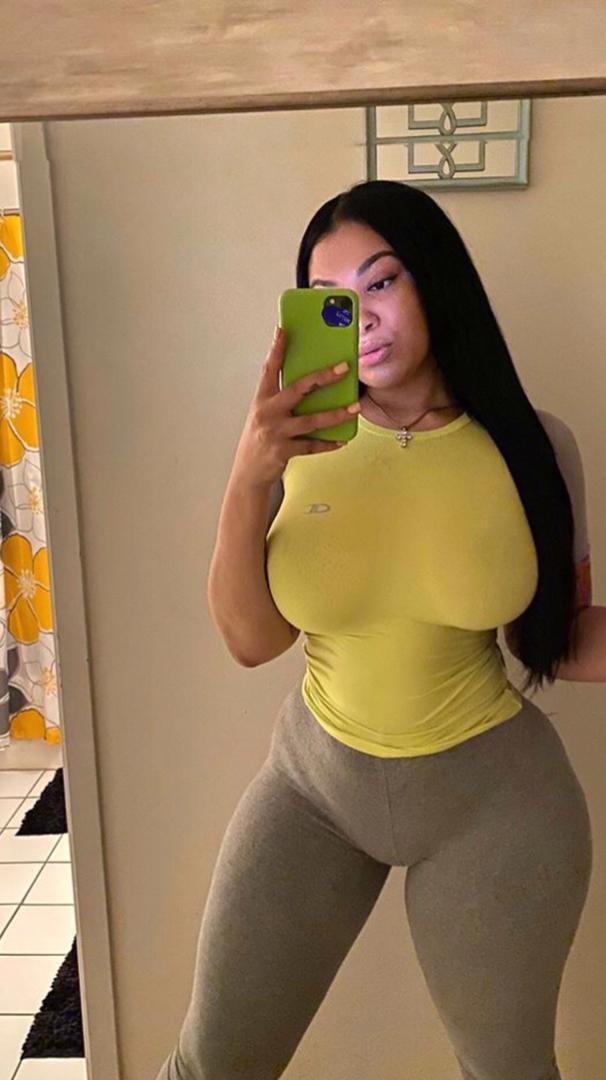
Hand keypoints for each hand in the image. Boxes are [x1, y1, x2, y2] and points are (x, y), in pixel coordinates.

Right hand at [231, 326, 358, 487]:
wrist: (248, 473)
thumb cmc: (260, 440)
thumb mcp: (264, 415)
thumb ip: (281, 400)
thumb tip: (311, 384)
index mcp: (262, 400)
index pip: (270, 369)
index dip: (277, 349)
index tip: (284, 329)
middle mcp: (267, 413)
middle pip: (298, 389)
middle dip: (322, 377)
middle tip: (343, 368)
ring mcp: (275, 432)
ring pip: (311, 420)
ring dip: (336, 414)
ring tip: (354, 407)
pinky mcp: (283, 451)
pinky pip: (312, 445)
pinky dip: (329, 442)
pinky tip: (343, 439)